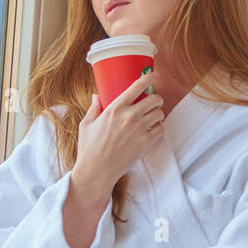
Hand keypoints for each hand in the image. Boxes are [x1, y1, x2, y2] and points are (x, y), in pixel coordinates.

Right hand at [70, 70, 164, 200]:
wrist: (96, 171)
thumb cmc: (89, 148)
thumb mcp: (86, 125)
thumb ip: (93, 109)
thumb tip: (95, 96)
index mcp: (115, 108)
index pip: (138, 86)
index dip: (149, 78)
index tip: (152, 76)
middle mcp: (129, 116)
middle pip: (155, 99)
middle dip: (156, 99)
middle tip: (153, 103)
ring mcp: (139, 130)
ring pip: (160, 113)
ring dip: (157, 114)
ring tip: (151, 119)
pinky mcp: (145, 143)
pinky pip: (161, 129)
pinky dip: (158, 129)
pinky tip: (151, 131)